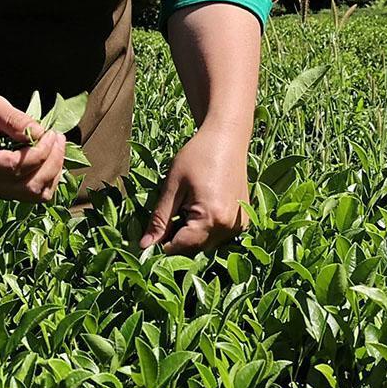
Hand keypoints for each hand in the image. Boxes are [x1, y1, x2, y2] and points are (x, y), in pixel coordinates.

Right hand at [0, 91, 66, 201]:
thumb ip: (14, 119)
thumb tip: (40, 133)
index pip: (15, 167)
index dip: (40, 152)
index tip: (50, 132)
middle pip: (30, 186)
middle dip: (52, 161)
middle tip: (57, 136)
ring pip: (37, 194)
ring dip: (54, 171)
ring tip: (56, 145)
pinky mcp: (8, 191)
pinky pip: (37, 194)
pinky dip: (50, 178)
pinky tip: (51, 157)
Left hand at [140, 126, 249, 254]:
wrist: (227, 138)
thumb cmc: (197, 156)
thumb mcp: (172, 187)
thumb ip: (159, 220)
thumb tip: (144, 246)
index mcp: (211, 218)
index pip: (180, 247)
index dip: (161, 245)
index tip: (149, 237)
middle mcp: (229, 227)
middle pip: (194, 249)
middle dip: (176, 240)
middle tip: (166, 218)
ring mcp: (238, 226)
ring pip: (205, 245)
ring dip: (190, 235)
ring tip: (184, 208)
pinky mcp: (242, 222)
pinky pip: (218, 236)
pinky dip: (204, 229)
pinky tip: (198, 208)